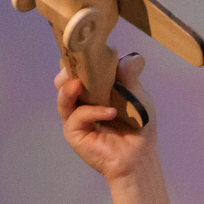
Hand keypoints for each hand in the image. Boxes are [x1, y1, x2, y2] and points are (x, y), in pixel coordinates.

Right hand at [56, 52, 157, 181]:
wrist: (139, 156)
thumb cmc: (140, 125)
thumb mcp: (138, 96)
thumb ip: (130, 77)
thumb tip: (132, 56)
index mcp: (95, 88)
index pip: (80, 69)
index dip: (80, 58)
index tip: (86, 48)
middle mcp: (82, 100)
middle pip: (64, 80)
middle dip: (68, 70)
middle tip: (76, 64)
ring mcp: (76, 116)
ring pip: (63, 97)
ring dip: (69, 88)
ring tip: (78, 84)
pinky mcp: (74, 132)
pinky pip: (76, 116)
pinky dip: (92, 112)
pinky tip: (110, 112)